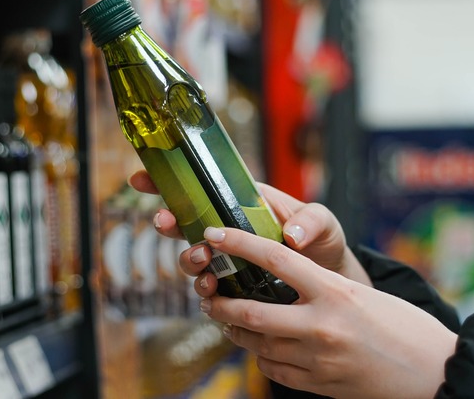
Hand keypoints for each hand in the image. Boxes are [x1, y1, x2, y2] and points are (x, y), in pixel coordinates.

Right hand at [128, 170, 371, 296]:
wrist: (330, 282)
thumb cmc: (324, 243)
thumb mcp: (324, 223)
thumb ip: (312, 221)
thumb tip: (291, 235)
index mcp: (244, 203)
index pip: (202, 187)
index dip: (169, 182)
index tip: (142, 178)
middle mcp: (230, 230)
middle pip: (185, 222)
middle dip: (169, 222)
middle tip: (167, 224)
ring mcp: (228, 261)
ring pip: (192, 258)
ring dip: (189, 259)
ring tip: (203, 262)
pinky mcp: (233, 289)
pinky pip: (209, 291)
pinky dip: (205, 293)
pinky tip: (213, 294)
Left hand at [199, 226, 456, 398]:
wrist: (435, 373)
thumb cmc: (405, 327)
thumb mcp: (365, 294)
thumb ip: (323, 289)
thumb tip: (285, 283)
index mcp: (335, 291)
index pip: (274, 258)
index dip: (238, 243)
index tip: (216, 235)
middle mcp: (322, 325)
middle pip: (250, 312)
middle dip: (220, 304)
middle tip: (209, 296)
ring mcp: (318, 359)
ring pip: (257, 345)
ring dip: (236, 333)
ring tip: (227, 322)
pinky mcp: (319, 385)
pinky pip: (274, 370)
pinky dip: (261, 356)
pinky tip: (262, 348)